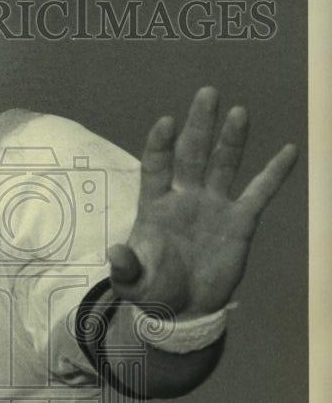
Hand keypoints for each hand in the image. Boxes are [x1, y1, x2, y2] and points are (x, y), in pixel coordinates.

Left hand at [108, 86, 297, 316]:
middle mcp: (185, 197)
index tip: (166, 122)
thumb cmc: (154, 290)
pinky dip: (274, 173)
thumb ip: (126, 267)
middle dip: (199, 126)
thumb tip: (114, 252)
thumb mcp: (133, 283)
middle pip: (192, 155)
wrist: (185, 309)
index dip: (160, 146)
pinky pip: (259, 192)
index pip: (156, 168)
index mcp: (155, 206)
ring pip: (223, 165)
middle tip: (207, 94)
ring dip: (231, 139)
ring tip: (239, 112)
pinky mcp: (240, 221)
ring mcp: (214, 205)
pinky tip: (288, 149)